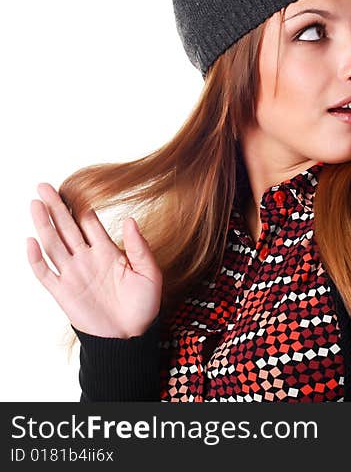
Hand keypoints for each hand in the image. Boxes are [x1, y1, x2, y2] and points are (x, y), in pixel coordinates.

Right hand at [26, 183, 162, 338]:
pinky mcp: (63, 292)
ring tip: (35, 203)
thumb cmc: (143, 304)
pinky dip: (36, 258)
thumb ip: (139, 247)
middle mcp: (87, 259)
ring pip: (53, 244)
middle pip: (66, 228)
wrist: (131, 335)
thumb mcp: (149, 272)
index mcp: (108, 252)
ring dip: (43, 225)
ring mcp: (73, 274)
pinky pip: (45, 273)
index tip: (72, 188)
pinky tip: (31, 241)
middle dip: (55, 207)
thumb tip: (130, 219)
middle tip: (44, 186)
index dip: (80, 206)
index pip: (89, 223)